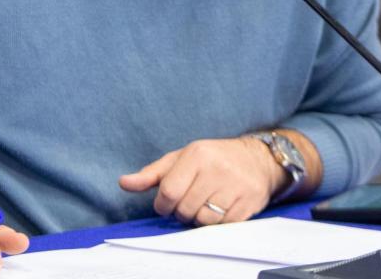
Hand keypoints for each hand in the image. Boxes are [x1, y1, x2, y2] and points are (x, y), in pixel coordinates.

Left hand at [118, 136, 283, 226]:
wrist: (257, 159)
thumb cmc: (212, 159)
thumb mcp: (181, 159)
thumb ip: (152, 174)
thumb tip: (123, 183)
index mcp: (197, 154)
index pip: (168, 192)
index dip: (163, 205)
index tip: (168, 202)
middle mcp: (217, 168)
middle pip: (185, 210)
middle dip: (182, 212)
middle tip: (190, 201)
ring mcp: (235, 186)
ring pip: (203, 221)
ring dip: (200, 218)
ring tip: (207, 203)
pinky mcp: (249, 202)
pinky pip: (223, 226)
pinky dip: (218, 222)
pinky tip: (222, 208)